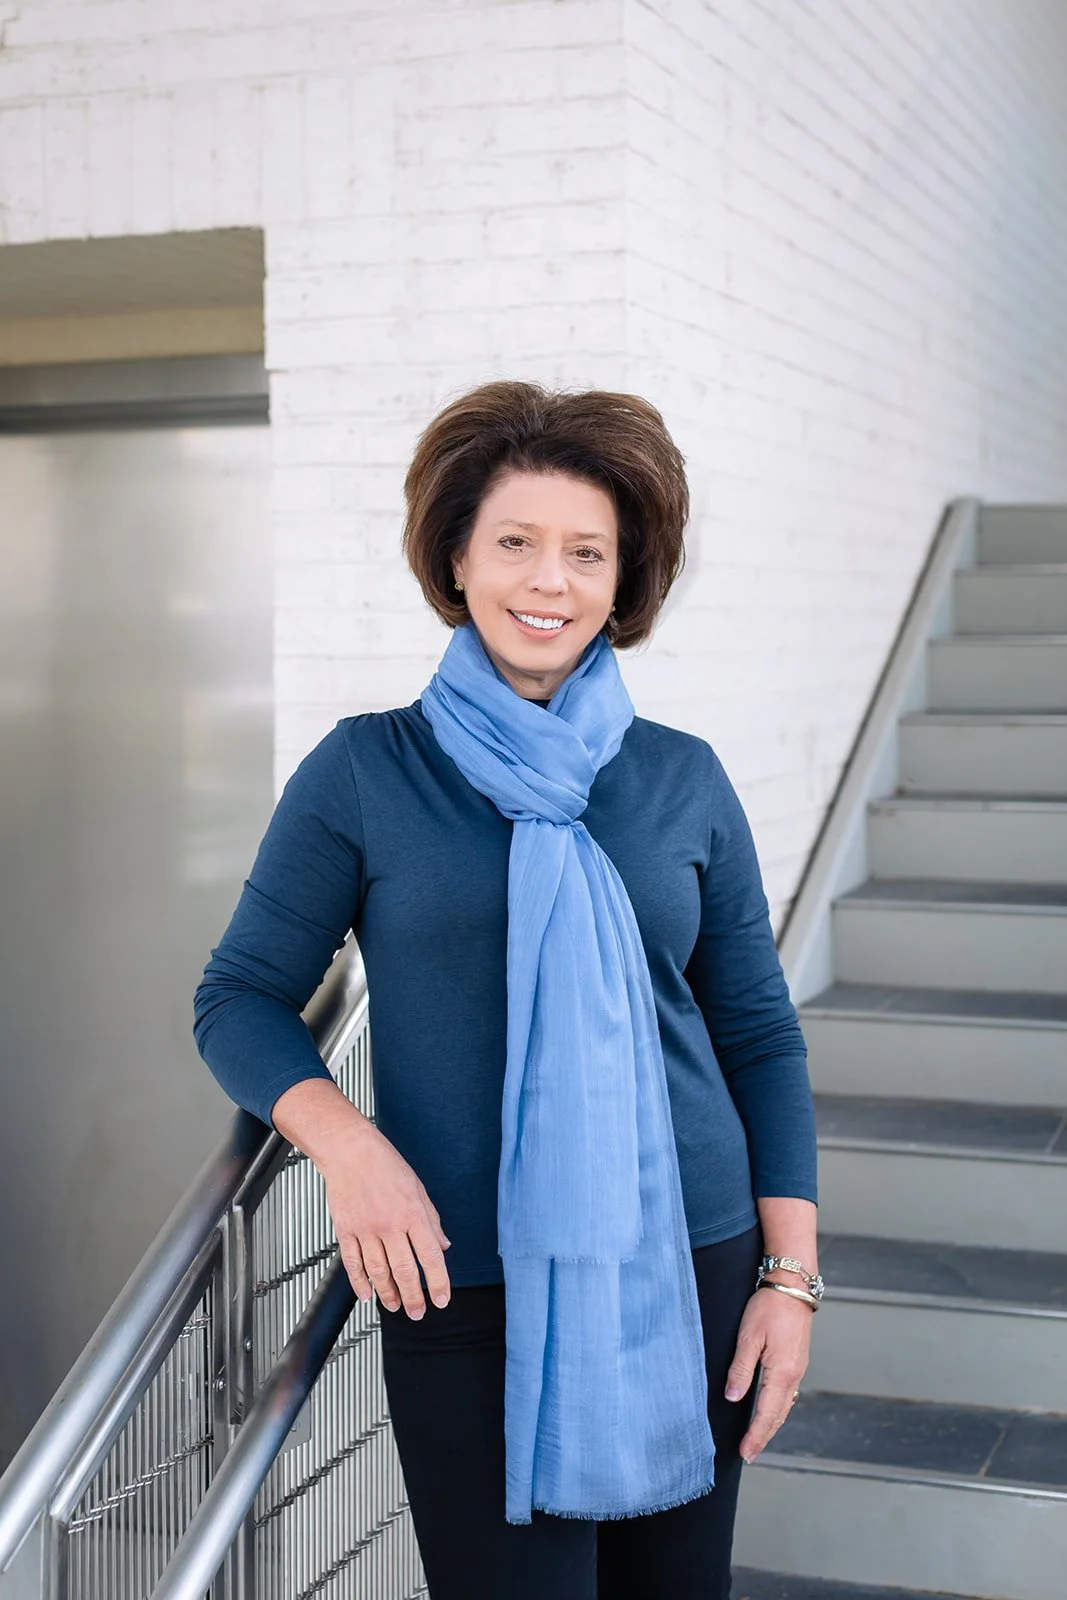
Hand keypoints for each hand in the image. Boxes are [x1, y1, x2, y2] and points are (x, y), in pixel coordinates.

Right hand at [319, 1119, 451, 1319]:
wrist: (349, 1150)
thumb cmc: (385, 1163)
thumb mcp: (418, 1188)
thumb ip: (432, 1220)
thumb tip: (444, 1245)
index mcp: (412, 1213)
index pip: (430, 1256)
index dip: (438, 1282)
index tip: (441, 1300)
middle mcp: (390, 1224)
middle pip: (404, 1270)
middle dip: (413, 1297)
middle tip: (418, 1312)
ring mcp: (366, 1229)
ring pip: (379, 1271)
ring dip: (388, 1294)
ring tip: (394, 1306)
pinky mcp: (345, 1230)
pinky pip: (353, 1263)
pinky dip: (359, 1282)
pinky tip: (367, 1294)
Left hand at [724, 1287, 811, 1462]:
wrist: (793, 1286)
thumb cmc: (770, 1306)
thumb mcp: (749, 1337)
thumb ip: (741, 1369)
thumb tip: (732, 1397)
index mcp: (782, 1372)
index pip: (766, 1413)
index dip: (755, 1435)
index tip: (746, 1453)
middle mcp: (794, 1375)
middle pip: (779, 1415)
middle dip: (764, 1436)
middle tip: (750, 1454)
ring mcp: (798, 1368)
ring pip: (785, 1406)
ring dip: (771, 1424)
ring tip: (758, 1437)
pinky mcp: (797, 1360)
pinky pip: (788, 1393)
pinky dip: (778, 1408)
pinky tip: (770, 1409)